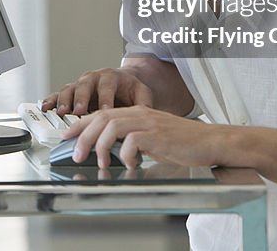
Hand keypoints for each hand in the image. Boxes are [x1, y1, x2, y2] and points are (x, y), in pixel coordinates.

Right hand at [41, 67, 152, 115]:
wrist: (122, 82)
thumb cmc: (130, 90)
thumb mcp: (142, 93)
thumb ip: (144, 103)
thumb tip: (147, 115)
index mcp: (111, 77)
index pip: (107, 87)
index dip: (105, 99)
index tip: (104, 111)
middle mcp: (93, 78)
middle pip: (85, 86)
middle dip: (82, 99)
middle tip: (79, 111)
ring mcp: (80, 85)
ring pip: (69, 89)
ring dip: (65, 101)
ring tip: (63, 112)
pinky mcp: (71, 93)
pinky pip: (58, 94)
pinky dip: (51, 100)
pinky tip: (46, 107)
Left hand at [62, 105, 223, 169]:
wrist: (210, 141)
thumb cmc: (183, 143)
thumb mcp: (152, 138)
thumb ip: (132, 139)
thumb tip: (110, 150)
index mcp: (137, 112)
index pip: (102, 113)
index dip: (81, 124)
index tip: (66, 135)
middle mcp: (140, 113)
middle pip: (101, 118)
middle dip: (83, 136)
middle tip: (75, 153)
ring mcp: (148, 122)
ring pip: (111, 127)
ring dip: (100, 147)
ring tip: (101, 163)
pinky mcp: (157, 135)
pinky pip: (131, 142)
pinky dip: (126, 155)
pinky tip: (132, 165)